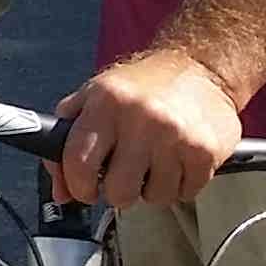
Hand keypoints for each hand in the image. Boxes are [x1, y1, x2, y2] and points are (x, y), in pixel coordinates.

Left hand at [50, 49, 243, 209]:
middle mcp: (140, 117)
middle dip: (119, 191)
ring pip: (155, 197)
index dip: (78, 186)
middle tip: (125, 174)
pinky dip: (180, 184)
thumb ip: (66, 142)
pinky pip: (185, 193)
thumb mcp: (93, 99)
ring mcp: (175, 134)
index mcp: (105, 102)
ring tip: (155, 161)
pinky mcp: (204, 150)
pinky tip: (177, 160)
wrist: (199, 68)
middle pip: (119, 191)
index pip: (78, 162)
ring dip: (153, 187)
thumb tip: (61, 192)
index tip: (85, 189)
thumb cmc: (141, 88)